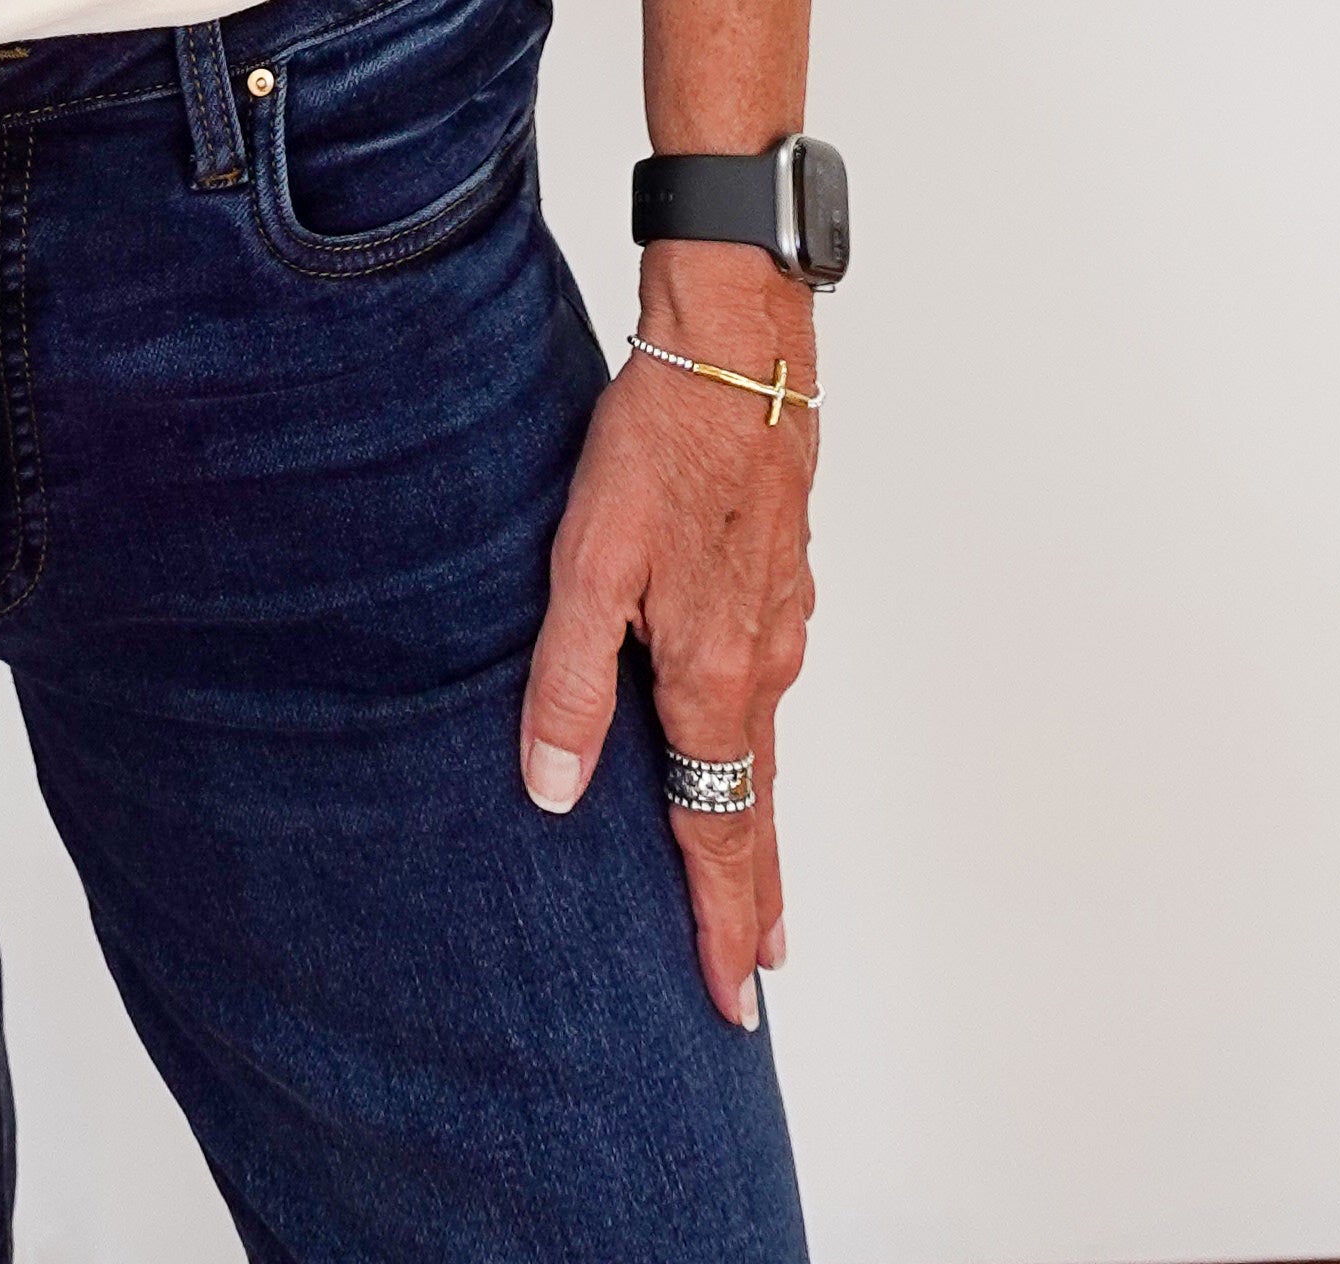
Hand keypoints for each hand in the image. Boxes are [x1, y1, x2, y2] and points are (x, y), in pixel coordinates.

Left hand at [517, 243, 817, 1028]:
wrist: (739, 342)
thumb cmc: (662, 439)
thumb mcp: (588, 560)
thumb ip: (568, 680)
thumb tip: (558, 794)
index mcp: (714, 673)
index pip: (722, 829)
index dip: (721, 920)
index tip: (732, 998)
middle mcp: (762, 658)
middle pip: (758, 804)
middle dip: (753, 898)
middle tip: (756, 973)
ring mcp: (781, 613)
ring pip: (767, 743)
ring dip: (757, 818)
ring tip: (750, 881)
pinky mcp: (780, 569)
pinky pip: (770, 682)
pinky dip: (760, 739)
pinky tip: (741, 734)